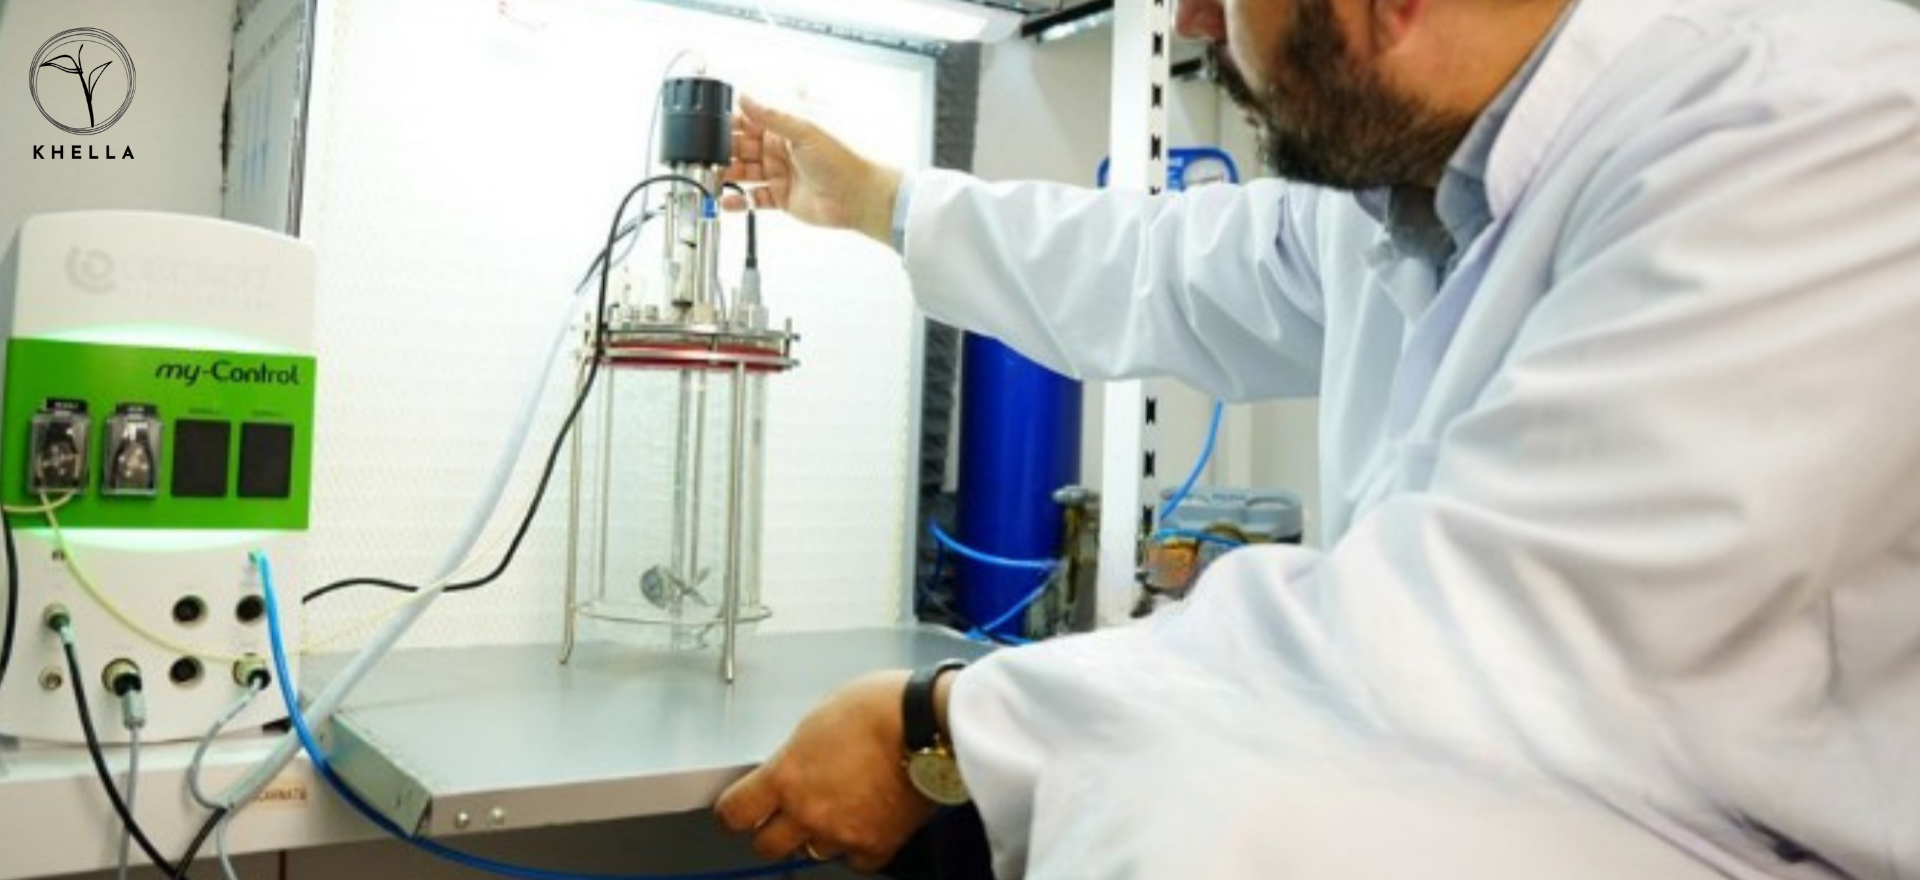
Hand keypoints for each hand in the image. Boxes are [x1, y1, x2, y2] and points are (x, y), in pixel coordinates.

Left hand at [715, 670, 938, 871]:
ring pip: (812, 852)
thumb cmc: (882, 706)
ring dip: (816, 836)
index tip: (737, 812)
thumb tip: (796, 763)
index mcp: (786, 775)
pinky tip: (864, 824)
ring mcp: (842, 832)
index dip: (733, 813)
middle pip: (766, 845)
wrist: (930, 723)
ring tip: (835, 810)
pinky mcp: (878, 844)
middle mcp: (808, 810)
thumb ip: (799, 751)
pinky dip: (857, 847)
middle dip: (771, 830)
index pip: (734, 812)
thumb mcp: (821, 715)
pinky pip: (856, 860)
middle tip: (783, 815)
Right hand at [725, 96, 901, 245]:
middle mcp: (779, 150)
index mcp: (784, 129)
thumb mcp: (804, 131)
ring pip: (744, 173)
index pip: (749, 123)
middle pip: (742, 148)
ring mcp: (779, 174)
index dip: (730, 125)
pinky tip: (727, 201)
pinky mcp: (781, 198)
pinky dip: (739, 201)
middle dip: (724, 152)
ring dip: (727, 176)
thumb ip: (772, 116)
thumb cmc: (841, 160)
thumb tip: (746, 97)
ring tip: (711, 178)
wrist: (858, 196)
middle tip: (706, 157)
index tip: (709, 128)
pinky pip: (753, 199)